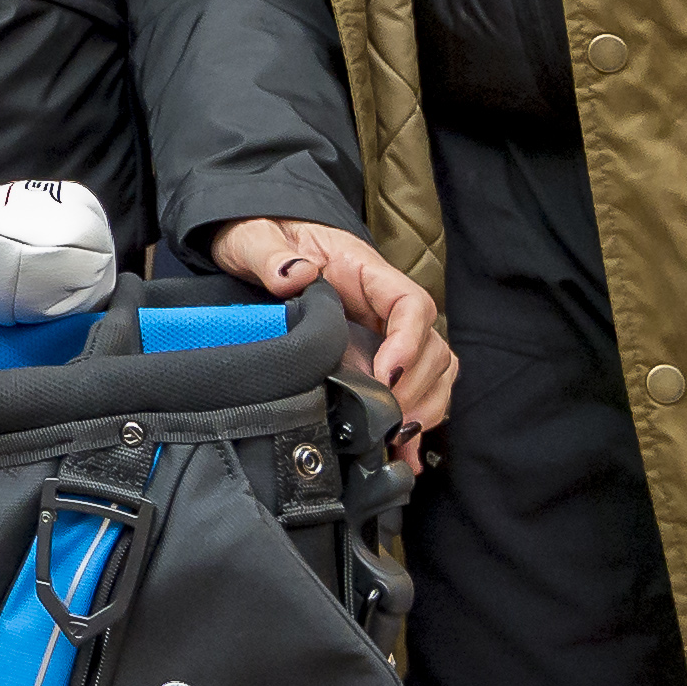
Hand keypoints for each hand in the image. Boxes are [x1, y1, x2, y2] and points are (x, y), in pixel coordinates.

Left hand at [201, 219, 453, 459]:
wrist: (254, 243)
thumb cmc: (260, 235)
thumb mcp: (255, 238)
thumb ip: (270, 255)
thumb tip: (293, 275)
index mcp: (362, 270)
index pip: (410, 304)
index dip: (408, 343)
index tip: (385, 375)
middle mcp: (382, 301)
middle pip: (431, 343)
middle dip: (416, 385)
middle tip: (389, 418)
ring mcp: (382, 329)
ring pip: (432, 367)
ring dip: (424, 404)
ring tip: (398, 436)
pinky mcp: (373, 353)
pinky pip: (413, 384)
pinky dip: (416, 416)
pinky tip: (405, 450)